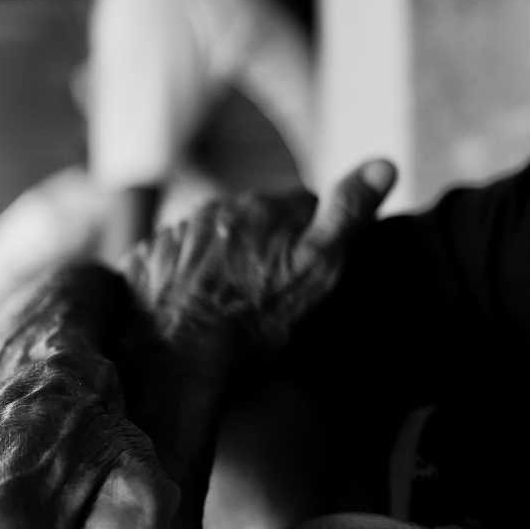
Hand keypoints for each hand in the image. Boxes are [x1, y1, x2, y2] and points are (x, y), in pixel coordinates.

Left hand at [124, 159, 398, 357]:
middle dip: (265, 245)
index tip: (309, 269)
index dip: (313, 236)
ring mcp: (176, 234)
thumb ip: (347, 214)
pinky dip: (185, 278)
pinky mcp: (144, 261)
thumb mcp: (316, 272)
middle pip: (254, 219)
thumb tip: (385, 163)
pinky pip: (174, 260)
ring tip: (231, 307)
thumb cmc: (253, 326)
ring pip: (213, 238)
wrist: (174, 365)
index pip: (304, 204)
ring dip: (224, 260)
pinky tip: (194, 310)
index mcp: (264, 207)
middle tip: (271, 294)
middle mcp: (216, 209)